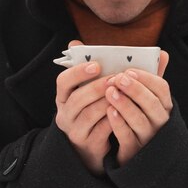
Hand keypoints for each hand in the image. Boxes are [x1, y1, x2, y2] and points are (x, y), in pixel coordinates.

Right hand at [55, 41, 112, 174]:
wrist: (93, 144)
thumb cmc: (93, 108)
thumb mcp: (87, 89)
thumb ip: (85, 67)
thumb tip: (74, 42)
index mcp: (63, 97)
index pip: (62, 82)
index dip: (77, 72)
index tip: (96, 65)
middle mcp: (64, 114)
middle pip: (76, 99)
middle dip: (97, 87)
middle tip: (116, 78)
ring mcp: (75, 131)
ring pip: (89, 114)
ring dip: (107, 102)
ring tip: (123, 92)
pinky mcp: (88, 145)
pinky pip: (101, 131)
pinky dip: (113, 120)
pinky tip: (125, 111)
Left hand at [104, 51, 171, 165]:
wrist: (134, 150)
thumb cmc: (138, 113)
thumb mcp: (146, 95)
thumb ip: (149, 75)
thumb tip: (162, 52)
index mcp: (163, 104)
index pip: (162, 88)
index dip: (146, 78)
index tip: (129, 71)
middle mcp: (159, 120)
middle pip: (153, 104)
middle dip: (135, 90)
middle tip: (118, 78)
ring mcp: (148, 137)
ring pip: (140, 121)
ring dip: (125, 105)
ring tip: (110, 92)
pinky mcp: (135, 150)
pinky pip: (128, 137)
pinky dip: (119, 124)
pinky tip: (108, 112)